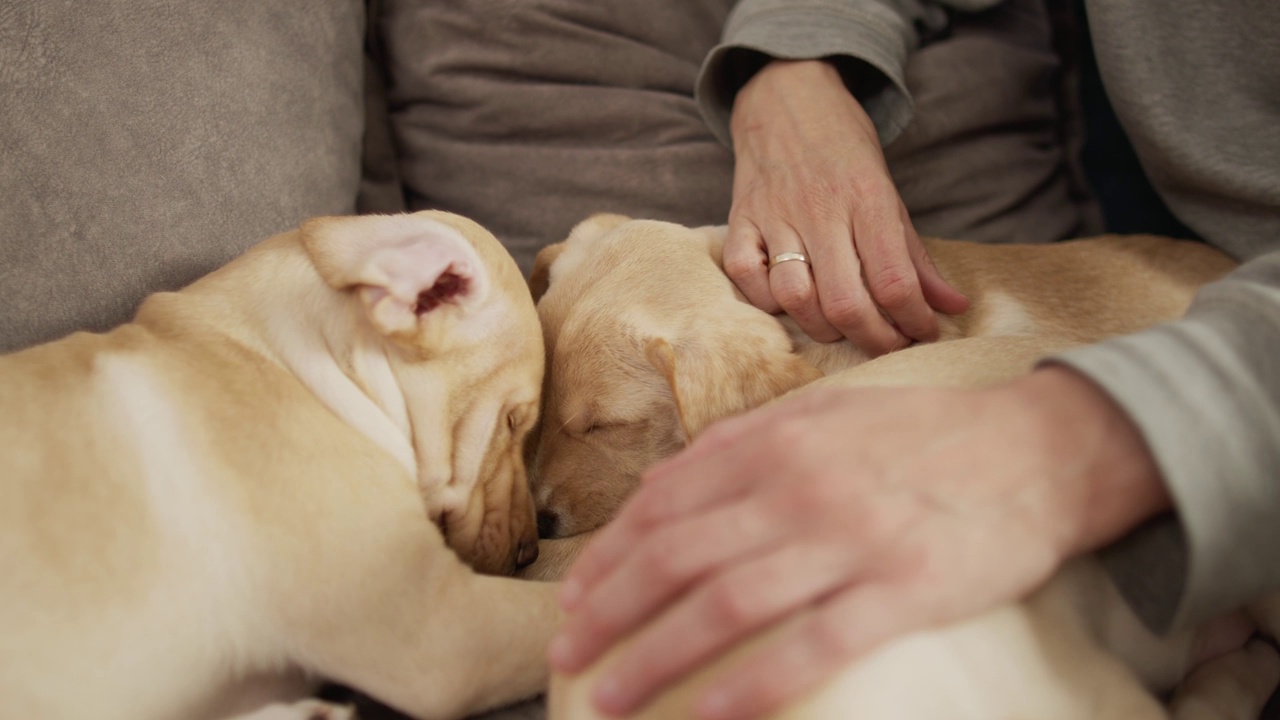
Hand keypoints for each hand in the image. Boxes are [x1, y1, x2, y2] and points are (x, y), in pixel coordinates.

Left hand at [548, 367, 1168, 718]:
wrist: (1041, 448)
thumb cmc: (923, 435)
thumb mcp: (824, 414)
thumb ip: (744, 444)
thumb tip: (665, 486)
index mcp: (775, 442)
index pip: (663, 505)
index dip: (609, 557)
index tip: (575, 598)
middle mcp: (800, 487)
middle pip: (676, 557)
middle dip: (609, 611)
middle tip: (569, 654)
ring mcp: (851, 539)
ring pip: (726, 604)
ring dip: (657, 656)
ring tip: (611, 699)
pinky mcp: (905, 590)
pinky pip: (813, 647)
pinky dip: (755, 686)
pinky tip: (712, 719)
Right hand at [725, 60, 968, 355]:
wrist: (787, 95)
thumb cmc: (844, 149)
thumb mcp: (889, 194)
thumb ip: (916, 256)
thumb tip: (953, 307)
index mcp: (868, 199)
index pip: (894, 280)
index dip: (914, 320)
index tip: (923, 332)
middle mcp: (821, 209)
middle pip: (845, 301)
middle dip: (872, 339)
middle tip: (887, 344)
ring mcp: (775, 215)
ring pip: (794, 297)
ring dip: (820, 328)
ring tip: (839, 328)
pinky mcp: (740, 218)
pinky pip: (745, 276)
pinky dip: (766, 300)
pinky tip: (788, 300)